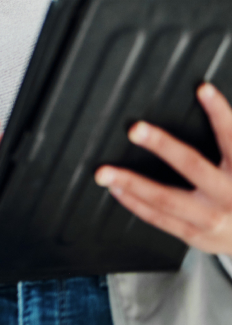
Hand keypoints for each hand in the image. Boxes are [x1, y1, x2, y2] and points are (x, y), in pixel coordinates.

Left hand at [94, 83, 231, 253]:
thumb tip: (215, 107)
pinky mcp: (194, 234)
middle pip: (192, 166)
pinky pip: (159, 219)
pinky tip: (117, 190)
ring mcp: (209, 218)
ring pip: (165, 199)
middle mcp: (228, 195)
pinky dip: (135, 203)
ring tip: (105, 172)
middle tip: (136, 129)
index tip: (203, 90)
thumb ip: (231, 148)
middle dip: (162, 145)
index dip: (220, 113)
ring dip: (131, 182)